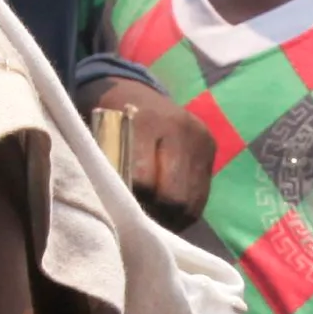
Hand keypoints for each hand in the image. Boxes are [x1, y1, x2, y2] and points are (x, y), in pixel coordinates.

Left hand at [84, 71, 217, 229]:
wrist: (132, 90)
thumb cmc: (109, 121)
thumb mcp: (101, 139)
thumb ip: (111, 171)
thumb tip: (121, 212)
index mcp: (147, 121)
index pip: (143, 181)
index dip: (131, 203)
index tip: (121, 213)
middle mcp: (181, 128)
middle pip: (174, 196)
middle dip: (155, 214)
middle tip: (138, 223)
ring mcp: (200, 139)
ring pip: (191, 201)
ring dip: (171, 217)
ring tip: (153, 220)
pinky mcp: (211, 148)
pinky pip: (201, 196)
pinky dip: (184, 210)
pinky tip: (167, 213)